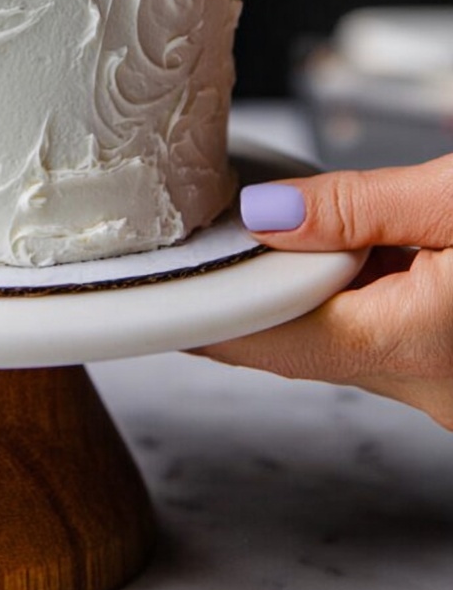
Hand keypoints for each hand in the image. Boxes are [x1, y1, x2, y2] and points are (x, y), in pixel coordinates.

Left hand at [192, 154, 452, 430]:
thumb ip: (358, 206)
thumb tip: (266, 212)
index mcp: (420, 344)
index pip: (278, 340)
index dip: (214, 315)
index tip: (164, 290)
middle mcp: (431, 383)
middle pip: (304, 342)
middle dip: (254, 295)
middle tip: (202, 247)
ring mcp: (446, 381)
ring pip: (341, 339)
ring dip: (304, 295)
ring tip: (266, 235)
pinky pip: (379, 333)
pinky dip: (351, 296)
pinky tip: (347, 251)